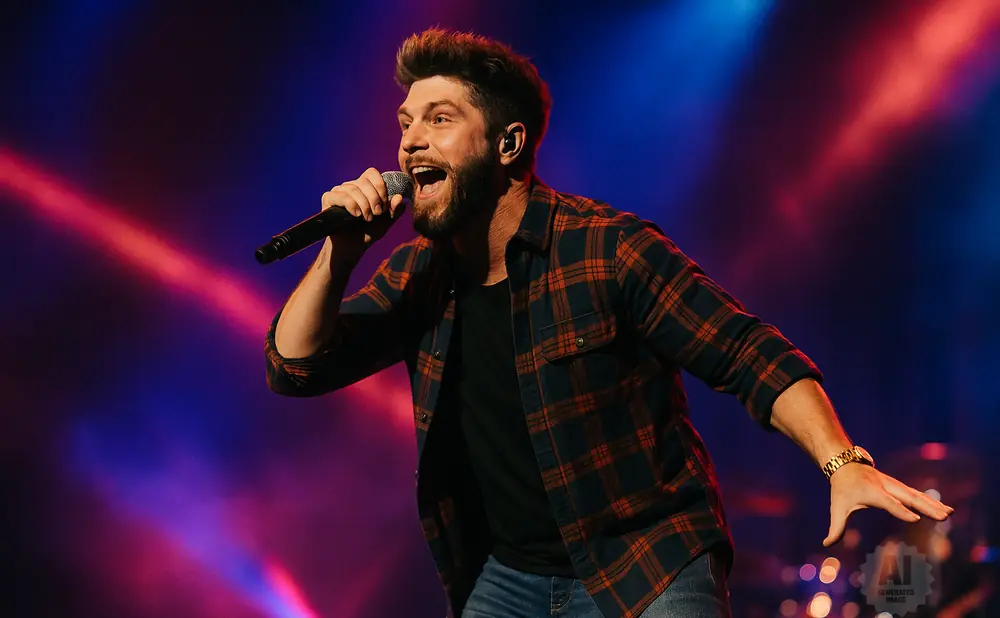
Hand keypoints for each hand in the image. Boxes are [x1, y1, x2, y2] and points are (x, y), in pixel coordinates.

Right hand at [321, 167, 407, 253]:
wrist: (352, 247)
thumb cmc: (368, 232)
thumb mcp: (386, 221)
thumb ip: (395, 209)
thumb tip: (400, 197)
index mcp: (364, 187)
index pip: (372, 173)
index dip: (380, 186)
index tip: (384, 203)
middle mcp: (351, 186)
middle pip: (364, 181)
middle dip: (374, 198)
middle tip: (377, 213)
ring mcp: (338, 191)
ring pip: (353, 189)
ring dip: (364, 205)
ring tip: (367, 218)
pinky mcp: (328, 199)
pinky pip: (341, 196)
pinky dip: (351, 205)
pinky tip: (356, 215)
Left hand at [823, 463, 953, 546]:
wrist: (845, 465)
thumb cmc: (841, 489)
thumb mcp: (837, 508)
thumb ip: (835, 528)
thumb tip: (826, 544)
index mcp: (871, 492)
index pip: (888, 502)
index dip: (901, 510)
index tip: (915, 518)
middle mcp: (886, 487)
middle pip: (908, 497)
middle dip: (926, 507)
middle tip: (944, 516)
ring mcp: (894, 485)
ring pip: (916, 495)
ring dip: (933, 504)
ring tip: (949, 514)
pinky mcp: (899, 487)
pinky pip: (917, 494)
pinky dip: (931, 501)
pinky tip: (946, 509)